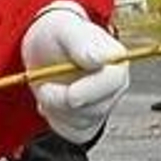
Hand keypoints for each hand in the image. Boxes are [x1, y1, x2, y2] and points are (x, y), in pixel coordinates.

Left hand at [22, 4, 129, 143]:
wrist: (44, 48)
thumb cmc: (56, 35)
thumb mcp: (63, 28)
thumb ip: (81, 41)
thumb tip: (100, 58)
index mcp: (116, 61)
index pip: (112, 83)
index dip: (89, 91)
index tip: (70, 93)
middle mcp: (115, 87)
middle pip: (94, 109)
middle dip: (61, 99)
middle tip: (44, 82)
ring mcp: (103, 106)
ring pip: (81, 122)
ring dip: (55, 108)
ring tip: (48, 86)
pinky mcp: (88, 122)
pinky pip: (72, 132)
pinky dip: (55, 119)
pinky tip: (52, 101)